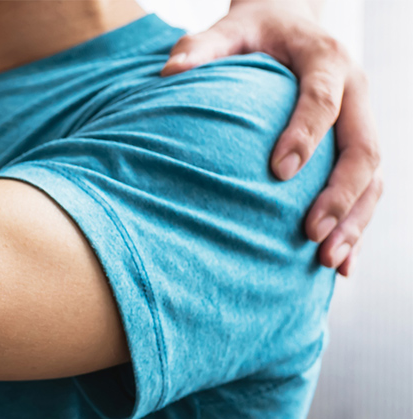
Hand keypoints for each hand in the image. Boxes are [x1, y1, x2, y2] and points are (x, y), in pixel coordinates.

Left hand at [162, 1, 381, 275]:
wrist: (291, 22)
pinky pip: (368, 191)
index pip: (322, 99)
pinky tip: (340, 268)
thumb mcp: (231, 28)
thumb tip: (170, 71)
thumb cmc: (255, 31)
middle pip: (363, 148)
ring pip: (374, 177)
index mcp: (326, 60)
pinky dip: (356, 229)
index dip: (305, 134)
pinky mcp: (358, 146)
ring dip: (355, 222)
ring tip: (327, 262)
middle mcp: (356, 91)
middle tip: (311, 233)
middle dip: (341, 195)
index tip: (279, 172)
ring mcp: (363, 121)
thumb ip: (203, 46)